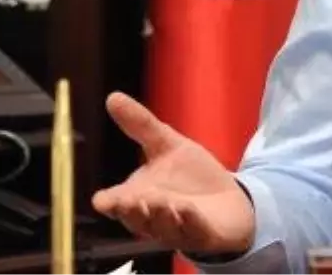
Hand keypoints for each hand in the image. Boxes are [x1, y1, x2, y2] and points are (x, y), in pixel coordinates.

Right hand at [92, 92, 255, 255]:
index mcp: (139, 197)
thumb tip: (113, 97)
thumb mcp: (168, 145)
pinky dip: (188, 221)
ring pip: (163, 226)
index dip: (111, 203)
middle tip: (132, 198)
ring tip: (161, 201)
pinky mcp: (201, 234)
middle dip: (134, 209)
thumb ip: (140, 125)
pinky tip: (187, 209)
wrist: (228, 199)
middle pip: (137, 218)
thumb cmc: (191, 176)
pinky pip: (192, 230)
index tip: (103, 199)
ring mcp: (176, 229)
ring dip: (161, 215)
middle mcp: (152, 218)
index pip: (118, 204)